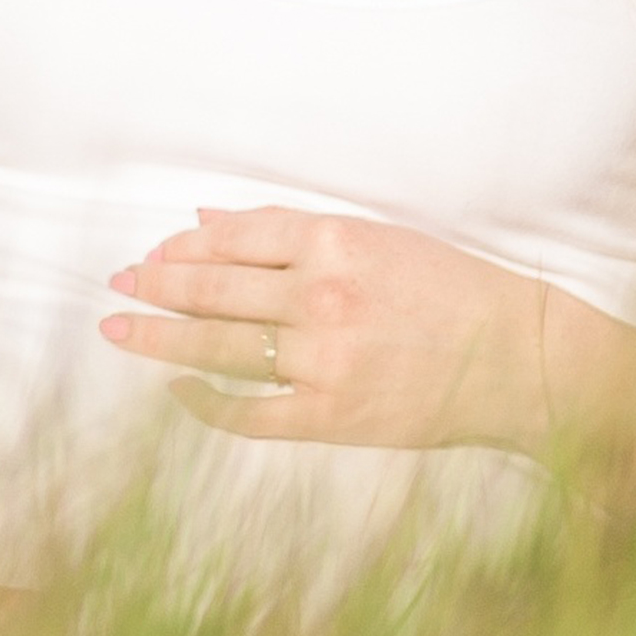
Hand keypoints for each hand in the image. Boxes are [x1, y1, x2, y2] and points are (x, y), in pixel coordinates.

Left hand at [103, 208, 554, 452]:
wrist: (518, 359)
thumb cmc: (452, 292)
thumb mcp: (378, 239)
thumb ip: (292, 231)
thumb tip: (208, 220)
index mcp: (337, 240)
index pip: (235, 236)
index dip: (184, 246)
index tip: (154, 252)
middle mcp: (324, 295)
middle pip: (213, 288)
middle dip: (155, 285)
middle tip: (117, 285)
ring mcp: (324, 359)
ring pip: (218, 345)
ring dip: (159, 336)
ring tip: (119, 329)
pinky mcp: (331, 416)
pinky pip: (248, 412)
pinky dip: (204, 400)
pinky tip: (177, 388)